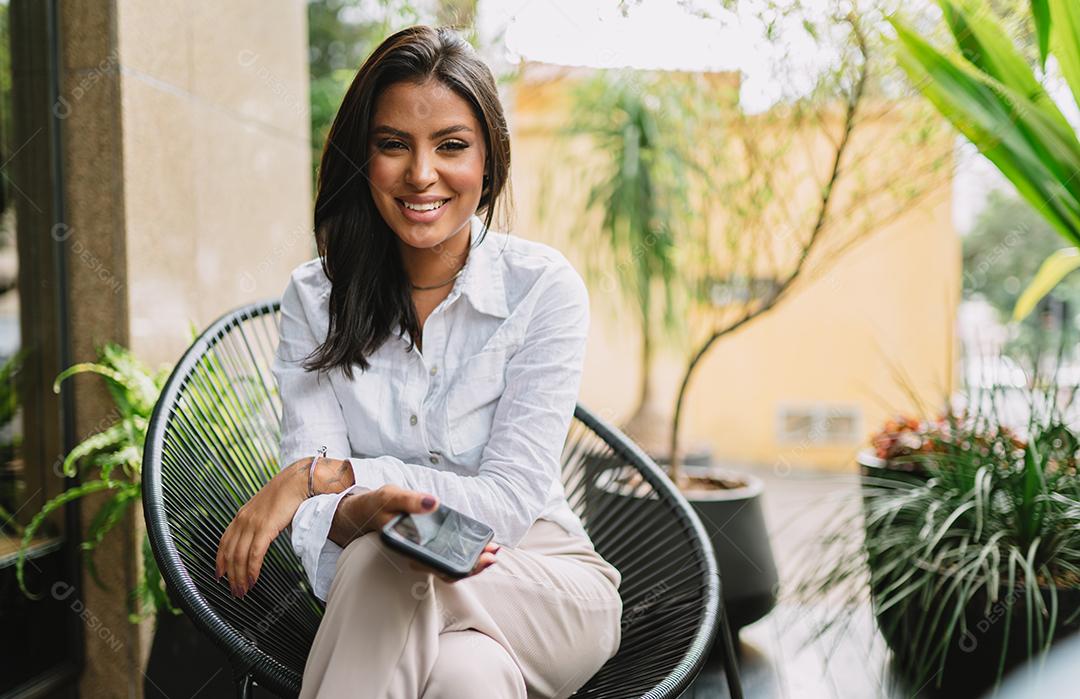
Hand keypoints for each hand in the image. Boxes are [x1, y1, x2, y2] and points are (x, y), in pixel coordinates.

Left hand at [215, 457, 307, 597]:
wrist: (298, 481)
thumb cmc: (287, 494)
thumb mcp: (267, 510)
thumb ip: (260, 523)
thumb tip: (261, 538)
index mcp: (242, 516)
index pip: (224, 542)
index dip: (220, 561)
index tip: (219, 576)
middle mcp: (243, 520)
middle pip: (230, 554)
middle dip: (231, 576)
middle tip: (235, 592)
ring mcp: (253, 524)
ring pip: (239, 557)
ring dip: (240, 577)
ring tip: (243, 591)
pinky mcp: (265, 528)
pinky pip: (254, 554)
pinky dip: (252, 570)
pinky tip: (253, 580)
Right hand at [337, 485, 499, 581]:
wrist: (366, 511)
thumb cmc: (378, 505)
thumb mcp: (390, 496)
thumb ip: (409, 500)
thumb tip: (432, 503)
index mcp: (408, 549)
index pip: (439, 566)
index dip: (463, 566)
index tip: (483, 558)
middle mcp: (416, 556)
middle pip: (448, 570)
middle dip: (474, 565)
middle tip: (494, 553)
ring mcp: (422, 553)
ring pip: (449, 566)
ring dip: (473, 561)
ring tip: (493, 550)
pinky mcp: (426, 546)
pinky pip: (447, 555)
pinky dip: (464, 552)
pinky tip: (480, 544)